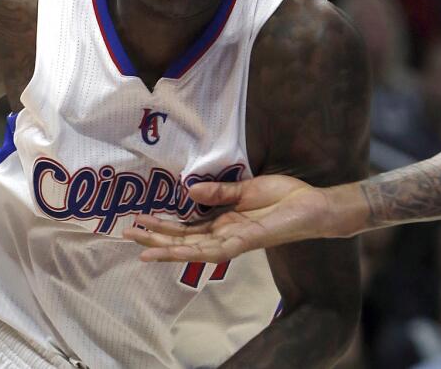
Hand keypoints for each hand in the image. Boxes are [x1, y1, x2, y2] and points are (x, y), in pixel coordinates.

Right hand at [123, 174, 350, 261]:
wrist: (312, 204)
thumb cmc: (283, 196)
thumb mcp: (246, 188)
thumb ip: (218, 192)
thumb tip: (188, 190)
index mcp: (224, 222)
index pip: (186, 228)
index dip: (163, 226)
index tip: (140, 222)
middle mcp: (225, 235)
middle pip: (183, 240)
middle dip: (155, 240)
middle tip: (127, 236)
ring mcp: (234, 241)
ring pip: (193, 250)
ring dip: (167, 250)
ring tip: (141, 251)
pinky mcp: (246, 242)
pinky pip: (216, 250)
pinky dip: (194, 251)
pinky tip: (176, 251)